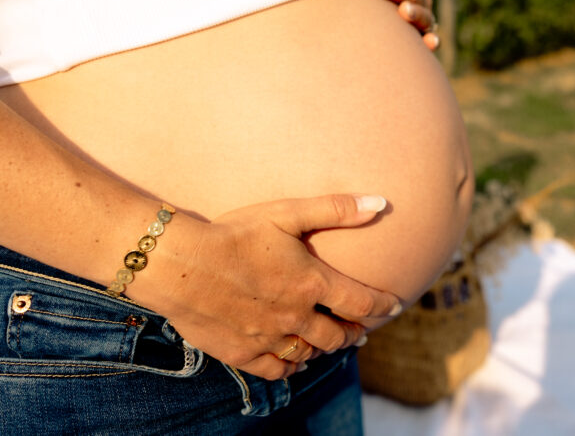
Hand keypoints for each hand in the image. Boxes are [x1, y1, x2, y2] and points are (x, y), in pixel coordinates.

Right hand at [157, 194, 401, 380]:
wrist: (180, 264)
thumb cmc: (234, 232)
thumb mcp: (286, 213)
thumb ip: (335, 209)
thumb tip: (381, 203)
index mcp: (312, 283)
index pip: (362, 302)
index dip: (383, 306)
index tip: (394, 306)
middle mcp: (296, 316)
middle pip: (339, 335)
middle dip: (355, 332)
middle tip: (360, 331)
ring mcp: (270, 338)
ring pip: (310, 354)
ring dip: (325, 349)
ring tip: (330, 343)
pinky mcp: (243, 353)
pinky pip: (277, 369)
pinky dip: (292, 366)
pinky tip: (294, 360)